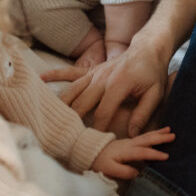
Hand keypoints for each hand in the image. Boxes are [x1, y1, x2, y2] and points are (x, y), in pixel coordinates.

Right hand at [41, 40, 168, 136]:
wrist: (147, 49)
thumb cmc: (153, 73)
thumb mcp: (155, 94)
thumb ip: (143, 114)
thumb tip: (131, 135)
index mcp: (118, 84)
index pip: (103, 113)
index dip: (98, 131)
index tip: (93, 146)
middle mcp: (102, 78)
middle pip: (82, 104)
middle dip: (73, 123)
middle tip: (64, 140)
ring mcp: (94, 73)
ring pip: (72, 91)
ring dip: (61, 107)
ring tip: (48, 122)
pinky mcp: (91, 71)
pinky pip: (70, 72)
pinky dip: (55, 75)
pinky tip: (40, 79)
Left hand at [91, 126, 174, 179]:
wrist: (90, 151)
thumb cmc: (99, 161)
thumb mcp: (109, 169)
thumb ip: (124, 171)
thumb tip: (138, 173)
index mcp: (126, 150)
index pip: (143, 152)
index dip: (154, 154)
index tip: (166, 156)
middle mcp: (129, 144)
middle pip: (147, 139)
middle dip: (160, 138)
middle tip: (173, 135)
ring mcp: (129, 141)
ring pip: (146, 136)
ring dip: (158, 133)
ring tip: (169, 129)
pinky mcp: (129, 142)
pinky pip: (144, 136)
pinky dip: (153, 133)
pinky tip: (158, 133)